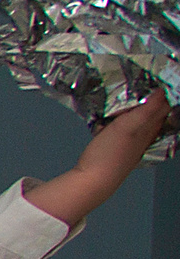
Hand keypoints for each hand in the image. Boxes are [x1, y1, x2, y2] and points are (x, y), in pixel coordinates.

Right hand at [27, 90, 170, 226]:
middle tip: (139, 83)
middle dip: (150, 96)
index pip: (164, 104)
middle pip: (154, 110)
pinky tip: (114, 116)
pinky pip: (126, 126)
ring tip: (128, 95)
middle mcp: (146, 133)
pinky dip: (123, 117)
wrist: (94, 180)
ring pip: (140, 118)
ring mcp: (132, 141)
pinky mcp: (119, 146)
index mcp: (150, 127)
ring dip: (137, 106)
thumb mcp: (129, 126)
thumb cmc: (110, 154)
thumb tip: (161, 91)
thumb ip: (147, 109)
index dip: (161, 91)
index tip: (153, 78)